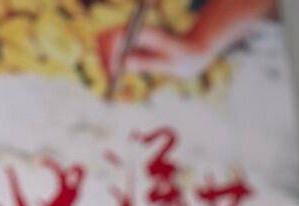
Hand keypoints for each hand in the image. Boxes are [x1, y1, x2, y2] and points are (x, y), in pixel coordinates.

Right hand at [98, 24, 213, 81]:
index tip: (113, 69)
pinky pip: (119, 53)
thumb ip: (148, 62)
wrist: (193, 54)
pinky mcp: (136, 47)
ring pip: (112, 45)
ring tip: (111, 79)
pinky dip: (115, 63)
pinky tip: (115, 77)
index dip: (112, 51)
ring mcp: (135, 39)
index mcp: (145, 32)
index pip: (119, 36)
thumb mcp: (169, 64)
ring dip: (108, 59)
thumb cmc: (184, 57)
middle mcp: (137, 32)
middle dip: (106, 55)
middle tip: (109, 75)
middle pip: (111, 38)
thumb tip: (125, 64)